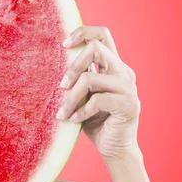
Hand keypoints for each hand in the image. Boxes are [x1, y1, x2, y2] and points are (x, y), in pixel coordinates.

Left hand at [56, 26, 140, 162]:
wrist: (114, 148)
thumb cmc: (94, 121)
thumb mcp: (82, 96)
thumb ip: (76, 79)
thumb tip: (51, 63)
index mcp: (113, 66)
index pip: (102, 34)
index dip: (82, 32)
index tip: (63, 45)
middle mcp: (123, 72)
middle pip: (95, 48)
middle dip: (72, 66)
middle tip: (60, 85)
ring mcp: (128, 88)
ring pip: (90, 78)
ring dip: (71, 97)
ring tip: (62, 112)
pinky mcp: (129, 105)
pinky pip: (97, 100)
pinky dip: (80, 111)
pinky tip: (73, 120)